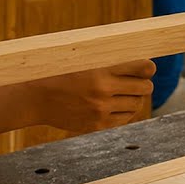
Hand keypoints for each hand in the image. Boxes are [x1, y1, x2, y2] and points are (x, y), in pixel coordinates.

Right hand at [31, 60, 155, 133]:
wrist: (35, 98)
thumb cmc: (60, 73)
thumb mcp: (82, 59)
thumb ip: (108, 60)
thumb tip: (140, 62)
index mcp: (100, 69)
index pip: (143, 68)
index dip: (148, 68)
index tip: (146, 68)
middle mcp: (103, 90)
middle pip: (145, 88)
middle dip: (144, 84)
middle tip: (138, 82)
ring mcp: (101, 110)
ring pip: (136, 104)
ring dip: (135, 98)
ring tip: (125, 94)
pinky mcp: (97, 125)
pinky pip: (124, 119)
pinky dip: (125, 112)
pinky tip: (117, 105)